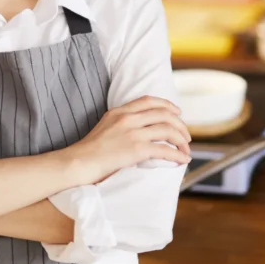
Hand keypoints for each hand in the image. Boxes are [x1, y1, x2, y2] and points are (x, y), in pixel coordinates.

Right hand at [66, 96, 191, 185]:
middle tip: (186, 136)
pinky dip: (178, 155)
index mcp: (119, 111)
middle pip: (163, 114)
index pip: (148, 101)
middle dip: (180, 124)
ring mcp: (133, 133)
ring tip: (186, 149)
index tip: (177, 112)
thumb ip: (121, 124)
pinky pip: (165, 149)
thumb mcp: (104, 127)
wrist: (78, 162)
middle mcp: (127, 118)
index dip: (167, 105)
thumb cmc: (89, 151)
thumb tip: (139, 131)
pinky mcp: (137, 149)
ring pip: (168, 130)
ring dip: (182, 140)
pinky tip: (182, 160)